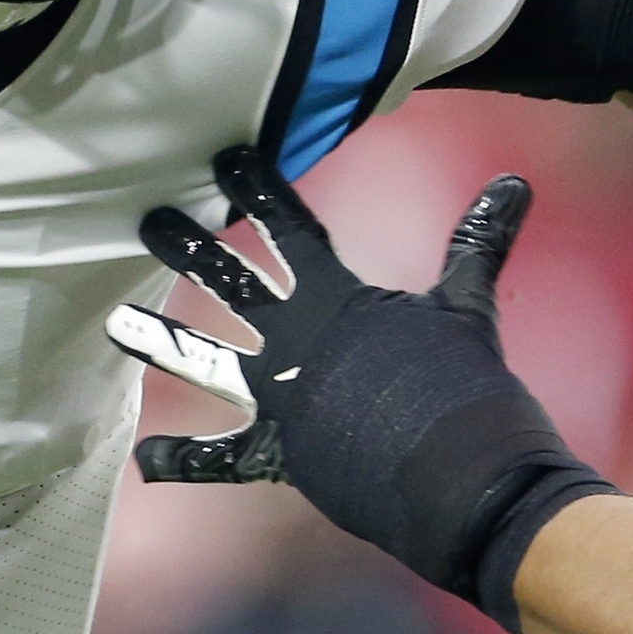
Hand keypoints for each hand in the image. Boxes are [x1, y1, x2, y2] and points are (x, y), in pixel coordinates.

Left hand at [112, 146, 610, 618]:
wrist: (462, 476)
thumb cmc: (467, 389)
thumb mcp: (467, 306)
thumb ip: (478, 242)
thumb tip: (516, 181)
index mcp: (338, 302)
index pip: (289, 230)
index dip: (259, 189)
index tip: (226, 157)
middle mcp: (297, 343)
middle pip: (233, 283)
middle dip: (190, 247)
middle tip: (148, 219)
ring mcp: (281, 399)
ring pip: (205, 362)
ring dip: (160, 341)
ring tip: (116, 321)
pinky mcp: (277, 455)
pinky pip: (218, 462)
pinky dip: (181, 463)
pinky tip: (143, 460)